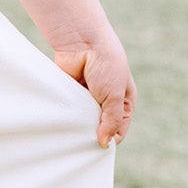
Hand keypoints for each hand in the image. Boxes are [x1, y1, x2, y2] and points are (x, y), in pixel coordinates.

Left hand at [53, 29, 135, 147]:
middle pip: (100, 126)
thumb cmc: (106, 65)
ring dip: (79, 124)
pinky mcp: (71, 94)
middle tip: (84, 143)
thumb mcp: (115, 96)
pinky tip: (63, 122)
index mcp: (123, 101)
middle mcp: (106, 101)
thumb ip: (111, 120)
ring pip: (83, 120)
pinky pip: (69, 110)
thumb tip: (104, 143)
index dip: (111, 138)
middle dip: (94, 133)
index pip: (119, 128)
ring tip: (73, 132)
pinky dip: (67, 115)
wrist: (82, 42)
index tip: (101, 145)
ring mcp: (87, 98)